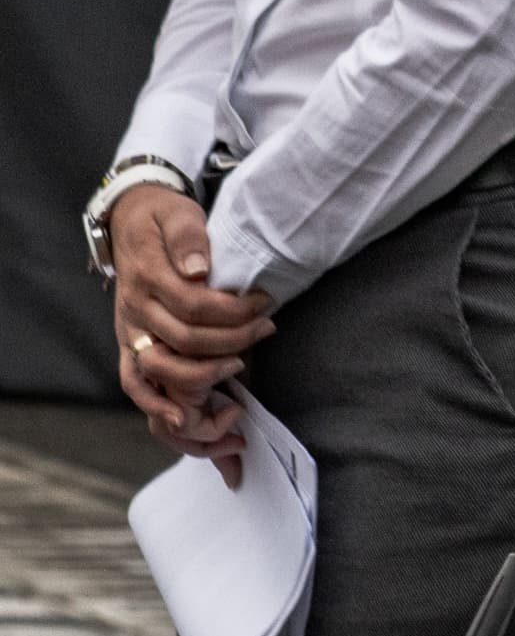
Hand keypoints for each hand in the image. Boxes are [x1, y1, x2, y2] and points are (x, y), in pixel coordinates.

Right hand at [107, 185, 268, 478]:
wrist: (128, 222)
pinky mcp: (131, 346)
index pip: (194, 305)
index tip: (266, 306)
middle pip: (184, 340)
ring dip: (201, 379)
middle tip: (266, 330)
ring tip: (240, 370)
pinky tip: (185, 422)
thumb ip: (187, 237)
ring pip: (159, 370)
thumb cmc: (162, 219)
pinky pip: (135, 384)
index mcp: (149, 278)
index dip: (234, 311)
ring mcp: (131, 332)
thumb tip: (197, 268)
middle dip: (232, 341)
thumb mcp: (177, 213)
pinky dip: (156, 407)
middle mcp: (136, 311)